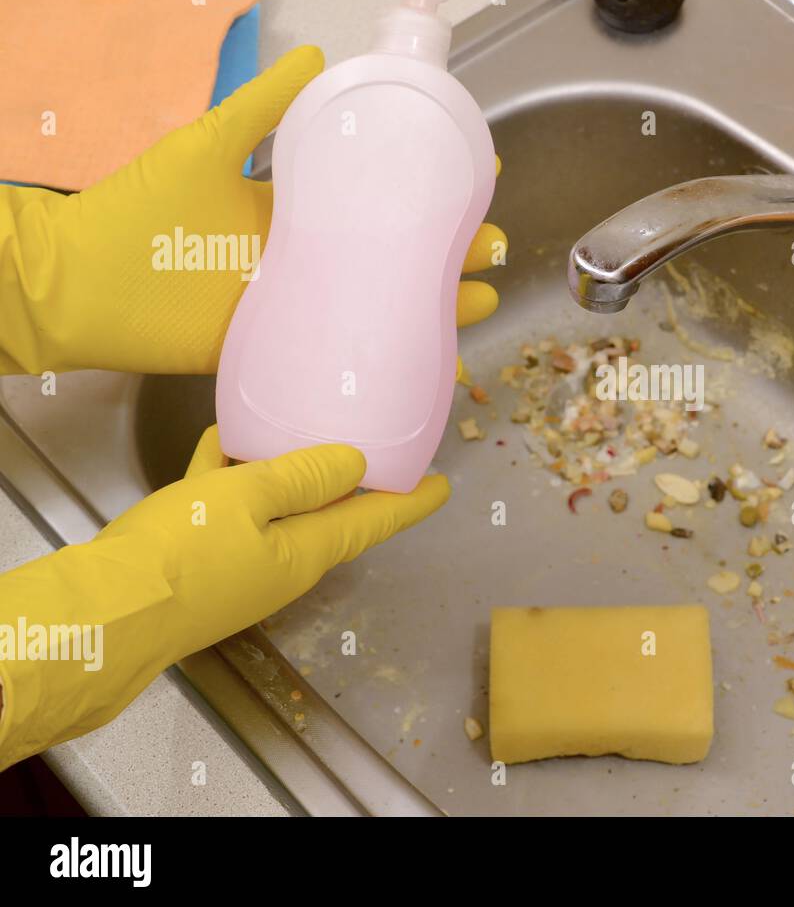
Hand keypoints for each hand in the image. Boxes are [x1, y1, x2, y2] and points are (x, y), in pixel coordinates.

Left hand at [0, 45, 505, 374]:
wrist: (81, 287)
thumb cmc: (141, 212)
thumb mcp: (209, 146)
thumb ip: (263, 108)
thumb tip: (320, 57)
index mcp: (289, 211)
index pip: (371, 201)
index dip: (419, 194)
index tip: (467, 181)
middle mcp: (302, 259)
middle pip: (387, 258)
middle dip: (443, 253)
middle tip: (488, 244)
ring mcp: (295, 306)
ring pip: (377, 306)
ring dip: (432, 304)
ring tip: (480, 301)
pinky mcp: (280, 347)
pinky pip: (342, 352)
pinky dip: (388, 354)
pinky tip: (431, 353)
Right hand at [0, 427, 445, 769]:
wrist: (102, 613)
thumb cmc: (181, 554)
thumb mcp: (248, 499)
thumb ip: (304, 477)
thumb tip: (356, 462)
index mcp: (309, 552)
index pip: (376, 521)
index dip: (412, 500)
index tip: (443, 485)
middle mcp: (284, 562)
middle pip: (331, 514)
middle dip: (352, 481)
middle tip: (372, 444)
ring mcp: (243, 563)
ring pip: (279, 506)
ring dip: (288, 471)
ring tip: (298, 426)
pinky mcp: (203, 559)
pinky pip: (231, 507)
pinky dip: (232, 473)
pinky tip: (223, 437)